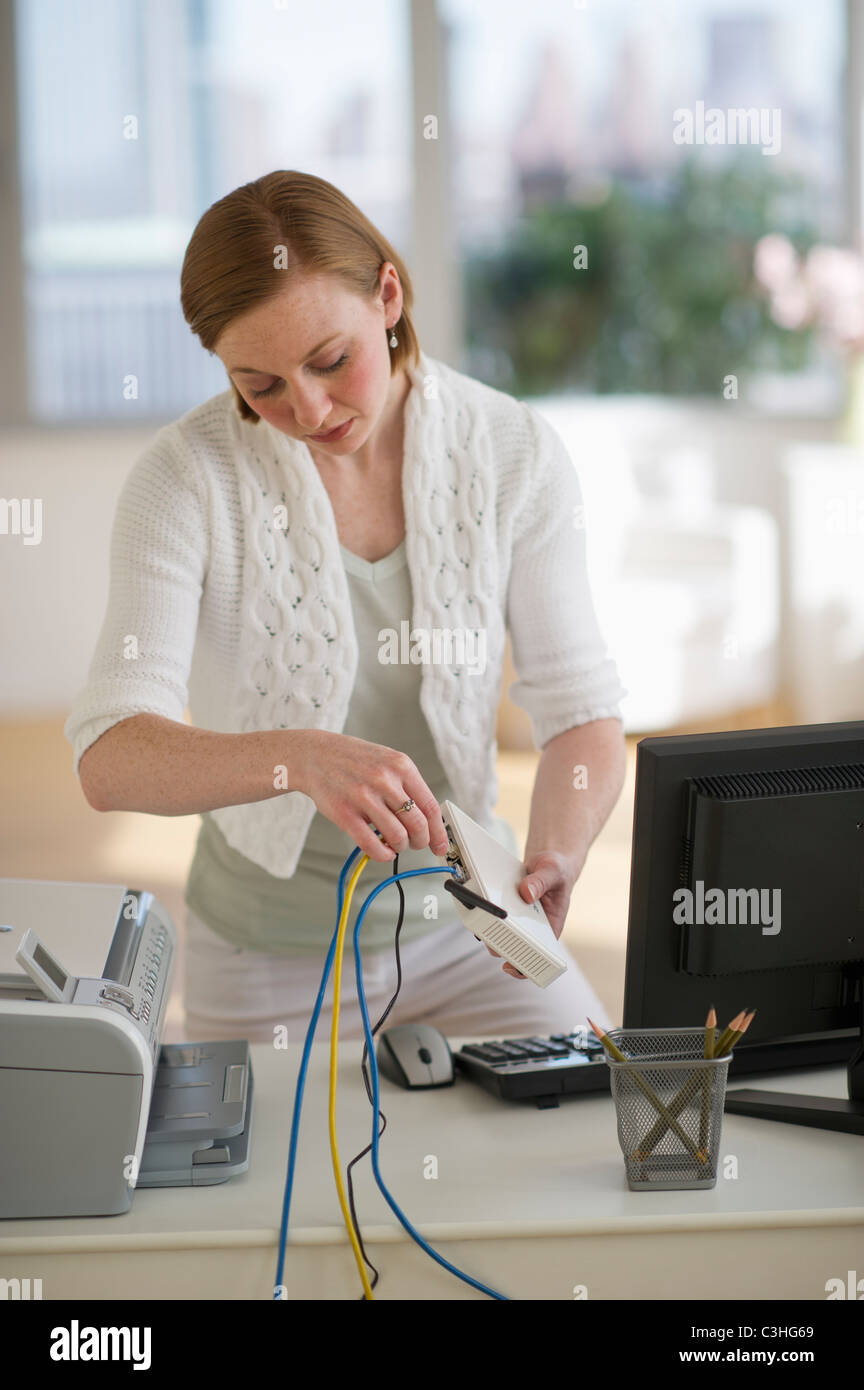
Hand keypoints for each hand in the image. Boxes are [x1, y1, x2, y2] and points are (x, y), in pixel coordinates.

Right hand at [292, 730, 449, 862]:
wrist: (316, 755)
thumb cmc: (355, 761)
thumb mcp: (388, 762)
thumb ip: (408, 787)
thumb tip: (429, 821)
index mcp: (401, 766)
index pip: (430, 807)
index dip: (439, 832)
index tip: (440, 845)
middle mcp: (384, 780)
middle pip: (417, 825)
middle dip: (420, 842)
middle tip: (415, 844)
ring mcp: (364, 797)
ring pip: (397, 837)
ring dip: (400, 847)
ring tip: (394, 843)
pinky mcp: (345, 813)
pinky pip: (371, 844)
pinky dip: (382, 854)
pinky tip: (382, 850)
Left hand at [484, 849, 577, 979]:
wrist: (548, 860)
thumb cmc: (557, 870)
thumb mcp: (552, 871)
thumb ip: (541, 882)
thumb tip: (526, 894)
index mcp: (551, 926)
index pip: (540, 956)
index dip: (523, 967)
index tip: (509, 966)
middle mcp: (533, 926)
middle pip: (513, 947)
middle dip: (498, 946)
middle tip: (487, 936)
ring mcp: (518, 919)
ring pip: (500, 934)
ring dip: (488, 930)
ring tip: (481, 918)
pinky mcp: (506, 908)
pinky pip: (493, 916)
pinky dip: (484, 913)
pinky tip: (479, 905)